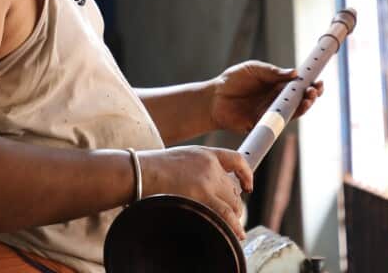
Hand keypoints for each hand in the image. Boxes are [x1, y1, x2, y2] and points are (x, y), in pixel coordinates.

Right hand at [138, 146, 253, 239]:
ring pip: (232, 202)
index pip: (236, 160)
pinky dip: (234, 226)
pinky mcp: (202, 197)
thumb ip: (198, 168)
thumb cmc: (152, 169)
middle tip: (230, 215)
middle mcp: (210, 165)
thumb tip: (210, 188)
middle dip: (234, 203)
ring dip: (233, 216)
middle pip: (233, 188)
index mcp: (205, 153)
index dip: (246, 174)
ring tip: (231, 226)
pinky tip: (236, 233)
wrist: (139, 172)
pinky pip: (226, 215)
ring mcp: (207, 181)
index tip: (248, 186)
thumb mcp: (181, 159)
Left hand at [209, 60, 324, 133]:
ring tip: (309, 98)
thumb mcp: (254, 69)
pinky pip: (279, 123)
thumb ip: (273, 72)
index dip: (310, 83)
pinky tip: (294, 111)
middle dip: (311, 95)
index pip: (298, 85)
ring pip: (293, 112)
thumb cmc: (233, 80)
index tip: (318, 80)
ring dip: (304, 106)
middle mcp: (277, 99)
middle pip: (300, 99)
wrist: (214, 98)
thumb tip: (295, 73)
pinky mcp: (264, 124)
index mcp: (277, 84)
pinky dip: (288, 119)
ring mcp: (271, 112)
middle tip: (315, 90)